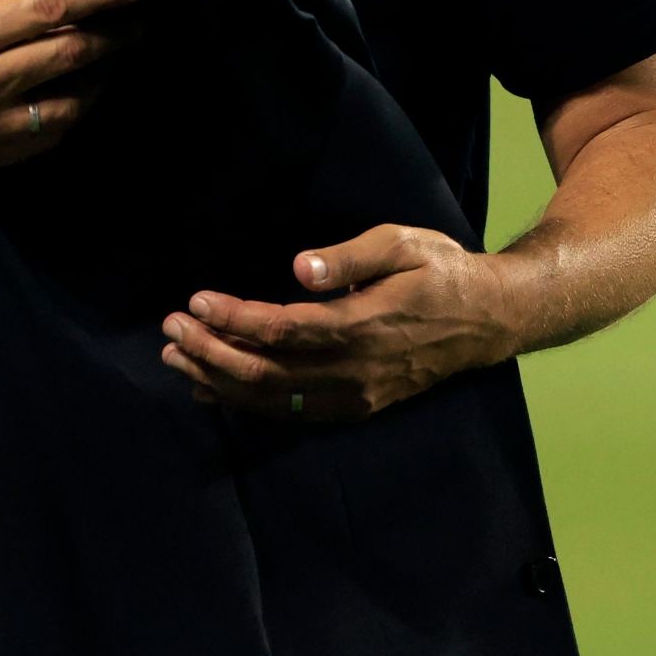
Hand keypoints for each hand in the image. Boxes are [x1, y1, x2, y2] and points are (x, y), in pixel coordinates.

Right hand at [0, 0, 146, 170]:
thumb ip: (2, 4)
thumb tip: (54, 6)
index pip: (51, 9)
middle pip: (70, 55)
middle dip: (112, 35)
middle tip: (134, 20)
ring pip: (71, 100)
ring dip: (101, 76)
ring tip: (111, 56)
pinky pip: (51, 132)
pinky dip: (73, 109)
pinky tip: (79, 92)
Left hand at [161, 224, 516, 422]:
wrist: (487, 319)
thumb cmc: (439, 269)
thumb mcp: (401, 243)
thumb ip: (348, 257)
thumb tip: (297, 267)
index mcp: (365, 326)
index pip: (284, 331)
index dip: (234, 320)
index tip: (195, 302)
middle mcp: (356, 371)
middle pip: (269, 374)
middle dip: (211, 353)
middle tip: (169, 331)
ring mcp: (357, 396)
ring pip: (276, 400)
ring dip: (220, 381)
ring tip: (175, 360)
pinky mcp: (357, 407)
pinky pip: (294, 412)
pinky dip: (248, 404)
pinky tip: (212, 392)